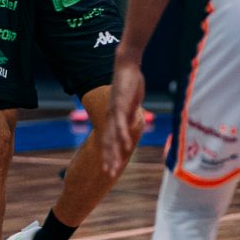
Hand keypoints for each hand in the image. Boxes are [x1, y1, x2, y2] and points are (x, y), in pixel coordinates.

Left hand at [103, 57, 145, 174]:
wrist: (126, 65)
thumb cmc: (130, 82)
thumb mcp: (130, 102)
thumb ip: (130, 113)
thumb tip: (131, 122)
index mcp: (112, 117)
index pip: (109, 139)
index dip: (109, 154)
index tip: (109, 168)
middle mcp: (110, 117)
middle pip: (108, 142)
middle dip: (109, 159)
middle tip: (109, 174)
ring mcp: (115, 112)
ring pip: (112, 137)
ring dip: (113, 153)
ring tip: (113, 167)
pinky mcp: (121, 106)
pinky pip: (121, 124)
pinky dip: (123, 136)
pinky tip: (126, 147)